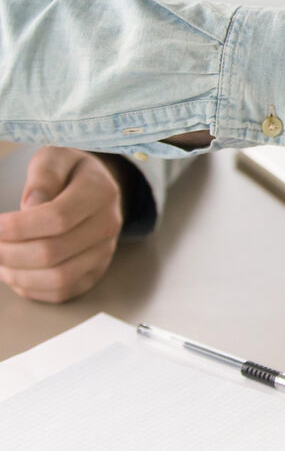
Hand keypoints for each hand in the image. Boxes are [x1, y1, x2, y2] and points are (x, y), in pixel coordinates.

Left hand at [0, 147, 125, 302]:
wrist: (98, 190)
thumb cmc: (70, 172)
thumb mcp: (56, 157)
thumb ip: (43, 176)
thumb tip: (30, 207)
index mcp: (100, 193)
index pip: (58, 218)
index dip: (18, 227)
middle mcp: (108, 225)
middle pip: (53, 253)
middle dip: (10, 253)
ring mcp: (105, 252)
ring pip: (58, 278)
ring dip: (18, 274)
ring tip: (0, 261)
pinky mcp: (96, 272)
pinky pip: (63, 293)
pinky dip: (31, 289)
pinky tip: (15, 272)